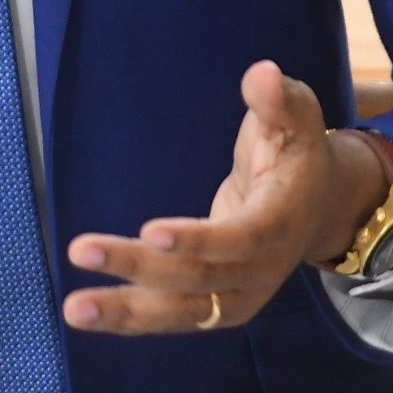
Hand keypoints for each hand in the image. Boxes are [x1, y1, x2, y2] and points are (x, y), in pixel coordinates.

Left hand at [62, 61, 387, 334]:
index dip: (197, 240)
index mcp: (281, 223)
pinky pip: (172, 316)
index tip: (149, 232)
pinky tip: (86, 312)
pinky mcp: (217, 304)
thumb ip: (277, 99)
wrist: (318, 204)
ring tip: (73, 308)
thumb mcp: (296, 115)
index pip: (239, 240)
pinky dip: (131, 317)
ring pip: (181, 312)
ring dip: (126, 312)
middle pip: (198, 280)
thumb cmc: (297, 149)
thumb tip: (263, 75)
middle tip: (81, 249)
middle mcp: (261, 270)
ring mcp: (239, 295)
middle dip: (138, 268)